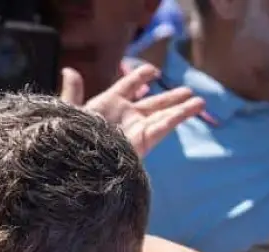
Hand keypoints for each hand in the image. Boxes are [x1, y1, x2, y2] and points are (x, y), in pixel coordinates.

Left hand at [62, 65, 204, 157]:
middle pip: (152, 103)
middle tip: (187, 90)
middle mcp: (125, 117)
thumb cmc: (70, 139)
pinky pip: (165, 126)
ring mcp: (136, 129)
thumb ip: (72, 92)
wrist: (78, 166)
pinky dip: (179, 116)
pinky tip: (193, 107)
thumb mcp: (69, 112)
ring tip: (199, 100)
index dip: (138, 78)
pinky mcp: (145, 141)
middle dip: (169, 97)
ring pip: (163, 114)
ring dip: (180, 107)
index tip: (153, 71)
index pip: (126, 86)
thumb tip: (69, 70)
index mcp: (107, 105)